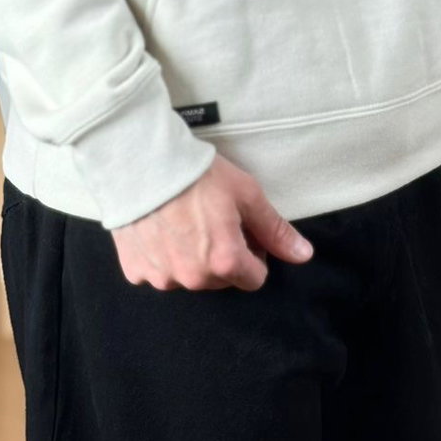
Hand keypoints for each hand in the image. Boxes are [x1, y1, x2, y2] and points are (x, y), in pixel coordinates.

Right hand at [111, 156, 312, 291]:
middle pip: (222, 280)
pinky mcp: (136, 271)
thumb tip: (304, 256)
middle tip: (211, 222)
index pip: (255, 279)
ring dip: (191, 259)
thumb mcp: (246, 195)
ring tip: (182, 223)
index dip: (254, 255)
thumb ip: (275, 230)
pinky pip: (157, 273)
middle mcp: (194, 279)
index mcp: (225, 263)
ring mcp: (163, 278)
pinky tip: (158, 230)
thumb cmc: (198, 175)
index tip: (243, 232)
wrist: (139, 160)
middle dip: (223, 258)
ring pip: (189, 278)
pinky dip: (160, 257)